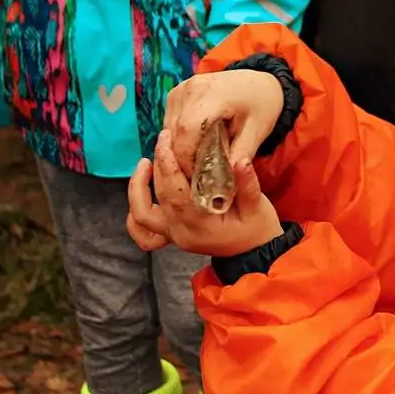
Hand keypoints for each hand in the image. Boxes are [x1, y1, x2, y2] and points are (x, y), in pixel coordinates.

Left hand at [127, 129, 283, 256]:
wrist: (255, 253)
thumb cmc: (257, 230)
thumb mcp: (258, 207)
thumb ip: (248, 185)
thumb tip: (241, 161)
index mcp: (201, 224)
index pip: (176, 193)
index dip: (167, 167)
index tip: (165, 144)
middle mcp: (182, 232)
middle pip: (158, 196)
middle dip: (157, 165)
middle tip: (163, 140)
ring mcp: (174, 235)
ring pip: (142, 214)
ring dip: (138, 188)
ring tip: (145, 163)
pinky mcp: (172, 235)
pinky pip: (143, 229)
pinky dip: (136, 211)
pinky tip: (142, 190)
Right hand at [163, 69, 282, 177]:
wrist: (259, 83)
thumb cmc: (261, 107)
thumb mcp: (257, 133)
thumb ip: (240, 157)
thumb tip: (224, 184)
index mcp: (213, 95)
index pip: (187, 131)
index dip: (188, 158)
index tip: (198, 178)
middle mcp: (191, 88)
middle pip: (174, 132)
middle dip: (183, 159)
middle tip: (199, 177)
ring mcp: (181, 89)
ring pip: (168, 129)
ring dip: (179, 150)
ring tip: (199, 163)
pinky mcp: (176, 94)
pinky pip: (169, 123)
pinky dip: (179, 139)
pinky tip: (196, 149)